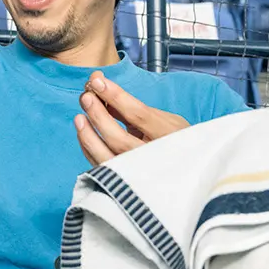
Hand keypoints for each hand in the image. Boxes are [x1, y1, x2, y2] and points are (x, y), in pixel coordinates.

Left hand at [74, 72, 189, 166]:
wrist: (189, 175)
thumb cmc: (175, 141)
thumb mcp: (165, 121)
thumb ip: (136, 110)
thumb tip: (103, 92)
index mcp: (171, 137)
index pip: (139, 115)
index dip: (116, 97)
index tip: (98, 82)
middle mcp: (156, 159)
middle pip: (120, 139)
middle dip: (99, 115)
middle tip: (86, 97)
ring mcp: (139, 176)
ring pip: (107, 158)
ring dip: (89, 135)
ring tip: (80, 116)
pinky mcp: (125, 186)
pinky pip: (102, 168)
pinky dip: (90, 150)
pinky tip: (84, 133)